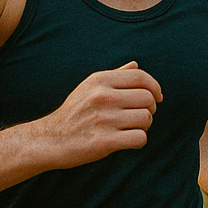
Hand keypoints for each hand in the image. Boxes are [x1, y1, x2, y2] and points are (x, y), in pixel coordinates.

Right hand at [40, 61, 162, 168]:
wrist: (50, 139)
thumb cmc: (73, 114)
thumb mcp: (88, 88)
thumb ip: (114, 76)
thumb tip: (136, 65)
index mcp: (99, 80)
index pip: (140, 77)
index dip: (155, 87)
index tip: (157, 98)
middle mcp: (101, 96)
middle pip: (147, 98)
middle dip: (150, 109)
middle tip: (140, 117)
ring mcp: (103, 119)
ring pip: (146, 118)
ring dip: (144, 126)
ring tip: (132, 129)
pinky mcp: (104, 141)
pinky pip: (140, 138)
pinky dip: (139, 141)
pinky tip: (130, 142)